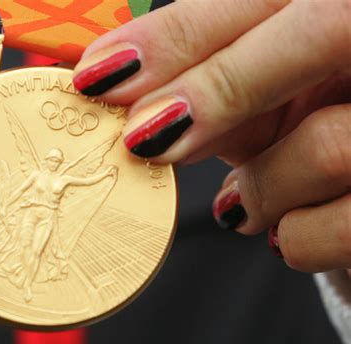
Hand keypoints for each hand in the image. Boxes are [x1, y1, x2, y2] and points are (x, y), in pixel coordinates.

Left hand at [73, 0, 350, 271]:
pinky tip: (282, 231)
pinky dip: (298, 238)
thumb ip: (220, 91)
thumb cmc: (317, 126)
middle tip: (143, 137)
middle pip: (317, 32)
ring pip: (327, 144)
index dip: (176, 34)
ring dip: (260, 187)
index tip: (101, 73)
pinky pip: (346, 226)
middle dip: (214, 90)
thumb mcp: (271, 99)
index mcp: (340, 11)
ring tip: (239, 204)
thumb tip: (137, 105)